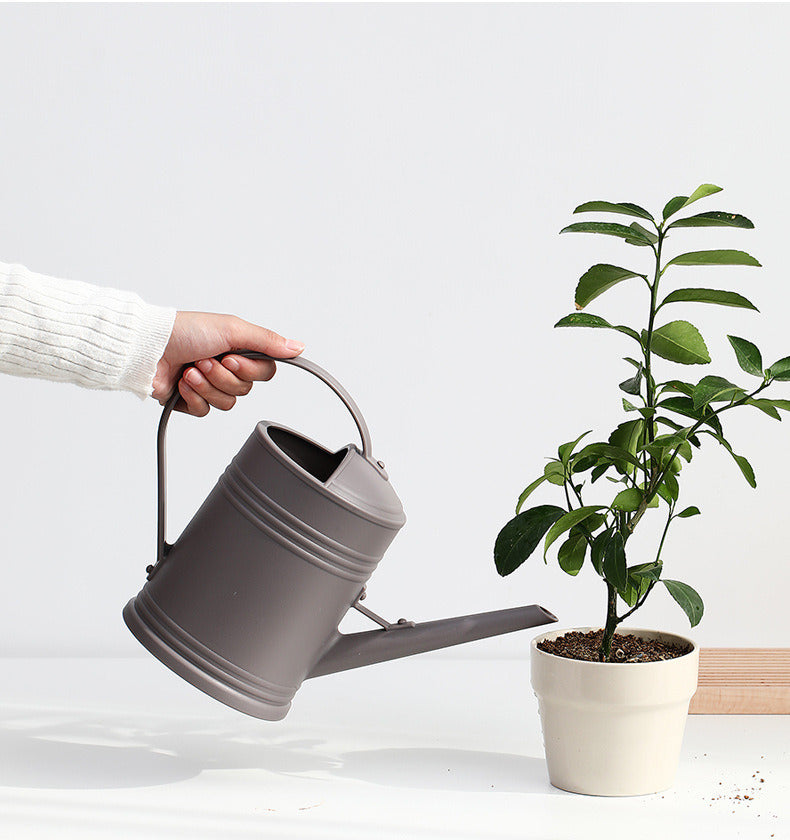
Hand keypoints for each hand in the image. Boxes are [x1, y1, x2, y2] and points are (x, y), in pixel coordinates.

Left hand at [151, 311, 304, 415]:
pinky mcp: (191, 401)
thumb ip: (267, 340)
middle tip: (205, 360)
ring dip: (207, 386)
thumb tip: (299, 346)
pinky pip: (205, 411)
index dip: (250, 370)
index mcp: (238, 349)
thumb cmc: (184, 331)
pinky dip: (193, 397)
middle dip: (223, 376)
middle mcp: (225, 368)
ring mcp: (208, 385)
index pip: (264, 372)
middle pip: (245, 390)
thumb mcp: (232, 329)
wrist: (146, 349)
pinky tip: (182, 383)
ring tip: (190, 370)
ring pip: (227, 403)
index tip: (231, 357)